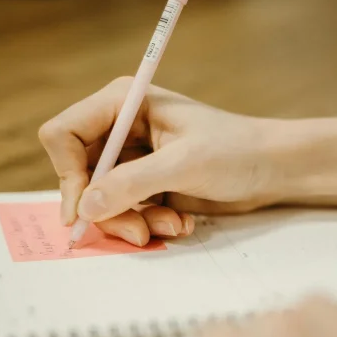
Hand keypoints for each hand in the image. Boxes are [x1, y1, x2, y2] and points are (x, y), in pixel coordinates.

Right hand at [39, 77, 290, 245]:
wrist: (273, 168)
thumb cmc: (236, 151)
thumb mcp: (183, 164)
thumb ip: (131, 183)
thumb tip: (84, 208)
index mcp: (122, 103)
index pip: (64, 135)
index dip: (68, 174)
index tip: (85, 211)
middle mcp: (119, 129)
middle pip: (79, 175)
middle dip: (108, 209)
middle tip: (139, 232)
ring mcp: (131, 159)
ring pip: (101, 200)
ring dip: (133, 221)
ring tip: (172, 224)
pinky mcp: (144, 183)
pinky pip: (125, 211)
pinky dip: (148, 223)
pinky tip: (181, 222)